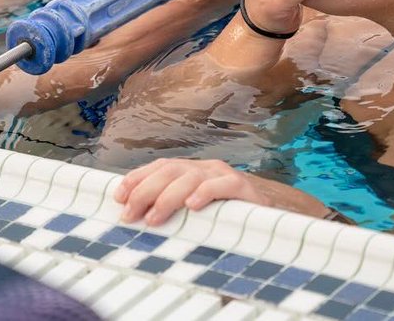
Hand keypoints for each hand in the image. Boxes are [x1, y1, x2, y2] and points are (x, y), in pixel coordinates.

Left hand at [114, 158, 269, 225]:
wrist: (275, 215)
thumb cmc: (228, 217)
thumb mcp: (198, 214)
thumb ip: (175, 213)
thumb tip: (141, 225)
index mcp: (192, 171)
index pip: (159, 167)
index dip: (137, 178)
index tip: (118, 197)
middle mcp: (205, 168)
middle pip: (169, 171)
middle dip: (145, 191)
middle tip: (129, 215)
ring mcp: (224, 175)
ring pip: (190, 178)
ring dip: (168, 197)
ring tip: (154, 218)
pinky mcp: (243, 188)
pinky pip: (221, 186)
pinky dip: (205, 193)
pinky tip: (192, 206)